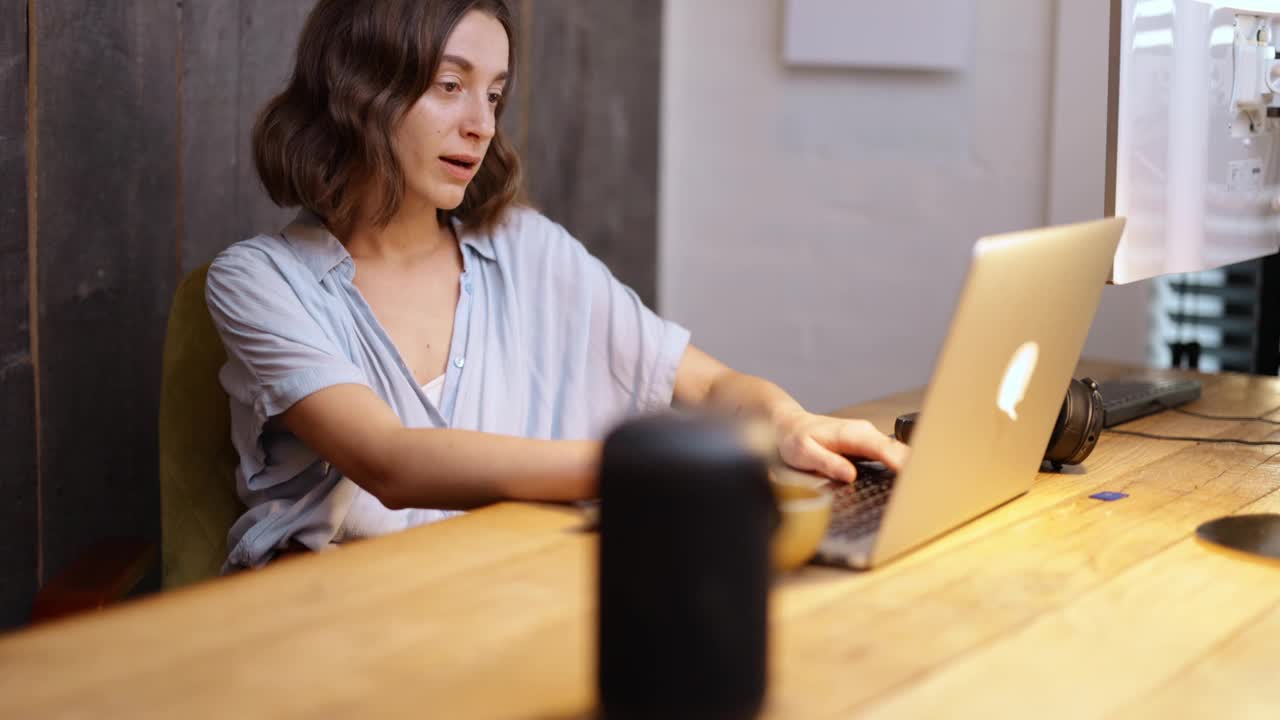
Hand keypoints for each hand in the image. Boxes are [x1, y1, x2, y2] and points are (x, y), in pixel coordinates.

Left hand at [773, 410, 908, 482]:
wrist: (791, 425)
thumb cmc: (795, 439)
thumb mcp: (803, 453)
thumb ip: (827, 463)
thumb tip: (850, 475)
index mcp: (852, 434)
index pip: (884, 448)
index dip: (901, 463)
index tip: (915, 478)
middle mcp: (865, 433)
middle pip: (898, 450)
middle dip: (915, 468)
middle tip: (925, 492)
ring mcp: (869, 438)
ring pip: (898, 452)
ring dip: (911, 468)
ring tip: (921, 491)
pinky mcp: (868, 446)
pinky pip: (890, 456)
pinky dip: (900, 467)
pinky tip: (906, 482)